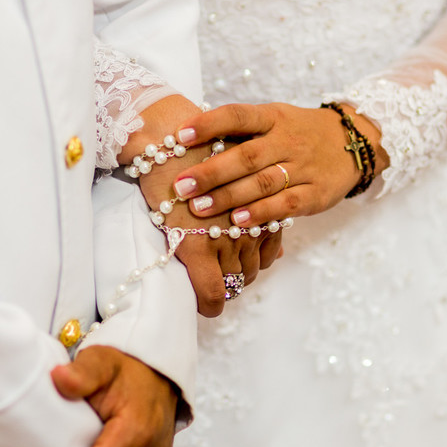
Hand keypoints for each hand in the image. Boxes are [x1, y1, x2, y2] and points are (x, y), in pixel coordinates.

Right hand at [126, 96, 281, 315]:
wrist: (166, 139)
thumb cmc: (198, 154)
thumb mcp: (238, 181)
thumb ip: (262, 216)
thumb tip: (280, 254)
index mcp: (260, 207)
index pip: (268, 255)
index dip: (253, 266)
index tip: (236, 269)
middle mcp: (248, 224)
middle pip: (251, 270)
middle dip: (237, 277)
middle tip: (218, 276)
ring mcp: (224, 237)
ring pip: (233, 281)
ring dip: (224, 288)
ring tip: (207, 284)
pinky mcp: (196, 246)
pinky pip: (211, 290)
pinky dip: (209, 302)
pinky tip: (205, 306)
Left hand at [170, 102, 388, 226]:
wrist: (352, 143)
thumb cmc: (298, 133)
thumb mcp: (274, 120)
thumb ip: (240, 131)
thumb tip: (186, 139)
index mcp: (274, 117)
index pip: (238, 115)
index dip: (209, 124)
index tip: (179, 135)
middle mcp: (288, 140)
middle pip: (246, 156)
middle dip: (211, 172)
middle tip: (181, 186)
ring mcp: (304, 168)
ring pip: (263, 183)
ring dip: (228, 197)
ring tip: (199, 208)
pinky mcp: (317, 194)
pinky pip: (286, 205)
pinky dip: (260, 213)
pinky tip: (237, 221)